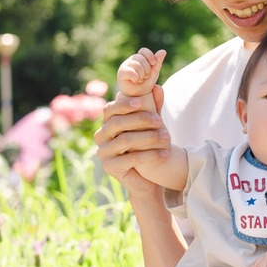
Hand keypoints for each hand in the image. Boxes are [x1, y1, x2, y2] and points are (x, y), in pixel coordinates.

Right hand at [93, 87, 168, 201]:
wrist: (146, 179)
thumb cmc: (146, 147)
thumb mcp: (150, 126)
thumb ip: (152, 107)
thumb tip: (157, 87)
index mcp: (106, 124)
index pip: (109, 109)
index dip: (123, 104)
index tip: (141, 102)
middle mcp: (100, 137)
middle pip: (117, 123)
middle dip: (140, 120)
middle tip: (160, 121)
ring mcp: (104, 154)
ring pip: (125, 140)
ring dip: (148, 137)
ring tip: (167, 138)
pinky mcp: (111, 168)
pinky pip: (131, 158)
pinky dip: (150, 155)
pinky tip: (164, 154)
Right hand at [117, 48, 166, 97]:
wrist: (137, 96)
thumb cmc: (145, 84)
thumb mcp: (154, 73)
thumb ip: (158, 62)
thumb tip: (163, 51)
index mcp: (139, 58)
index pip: (143, 51)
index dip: (150, 56)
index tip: (154, 63)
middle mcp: (131, 60)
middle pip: (140, 57)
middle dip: (147, 68)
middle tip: (145, 77)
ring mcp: (125, 66)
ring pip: (137, 64)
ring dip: (142, 74)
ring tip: (140, 80)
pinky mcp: (121, 73)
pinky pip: (131, 71)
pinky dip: (136, 77)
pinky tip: (135, 81)